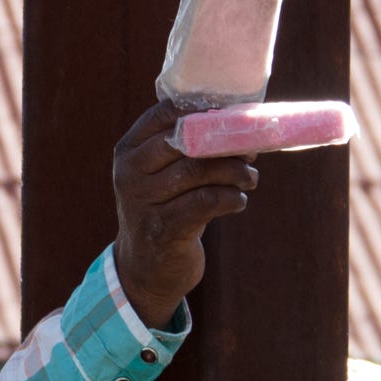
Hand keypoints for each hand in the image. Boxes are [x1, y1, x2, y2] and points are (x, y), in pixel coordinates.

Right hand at [110, 100, 257, 328]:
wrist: (146, 268)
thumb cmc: (166, 211)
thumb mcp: (163, 177)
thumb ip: (186, 150)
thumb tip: (240, 123)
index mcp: (129, 151)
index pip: (164, 114)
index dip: (202, 111)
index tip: (232, 118)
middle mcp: (130, 173)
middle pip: (185, 142)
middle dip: (226, 142)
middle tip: (251, 150)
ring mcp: (143, 202)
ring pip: (199, 171)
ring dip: (235, 171)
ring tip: (250, 177)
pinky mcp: (163, 229)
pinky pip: (206, 202)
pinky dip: (231, 197)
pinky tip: (238, 200)